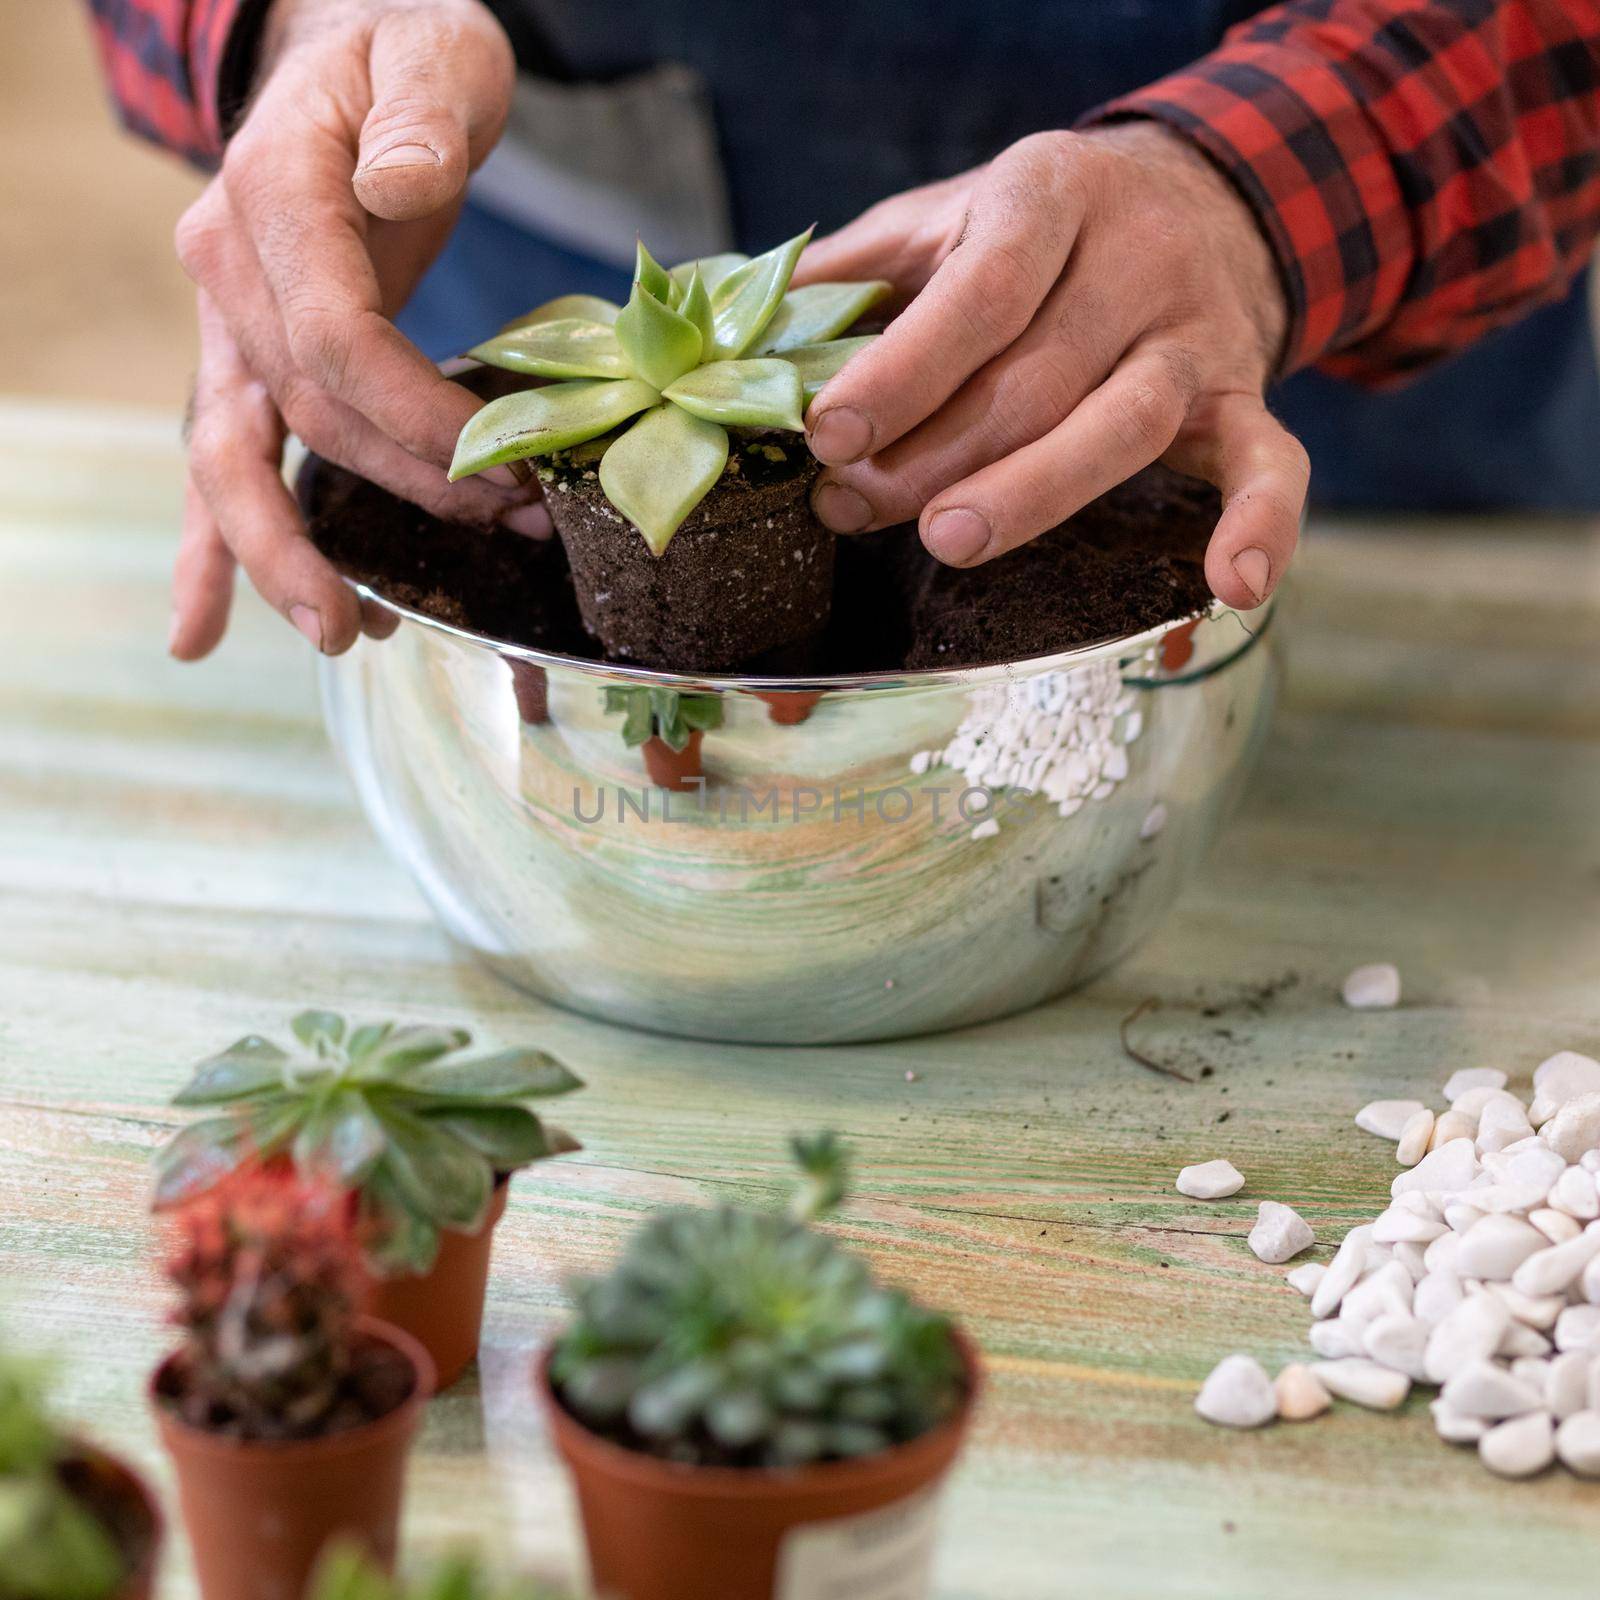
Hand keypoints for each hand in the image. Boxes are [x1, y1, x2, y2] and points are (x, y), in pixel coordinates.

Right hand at [171, 0, 547, 661]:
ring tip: (345, 633)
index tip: (511, 472)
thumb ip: (417, 120)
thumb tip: (400, 187)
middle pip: (304, 417)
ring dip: (286, 556)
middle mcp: (230, 273)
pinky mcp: (251, 361)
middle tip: (492, 540)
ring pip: (234, 461)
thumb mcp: (433, 57)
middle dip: (402, 493)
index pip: (338, 342)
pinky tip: (200, 632)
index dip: (420, 421)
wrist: (351, 55)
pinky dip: (212, 548)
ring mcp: (229, 324)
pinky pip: (221, 463)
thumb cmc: (404, 53)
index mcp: (273, 199)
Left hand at [794, 125, 1307, 609]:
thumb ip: (855, 275)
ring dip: (1036, 492)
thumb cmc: (1034, 232)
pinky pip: (1273, 463)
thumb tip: (735, 346)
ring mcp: (1196, 335)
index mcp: (1050, 195)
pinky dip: (1265, 524)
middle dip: (933, 454)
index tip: (827, 434)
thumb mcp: (943, 217)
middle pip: (1034, 376)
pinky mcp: (1244, 398)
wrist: (1191, 197)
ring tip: (951, 541)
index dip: (900, 371)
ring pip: (1123, 426)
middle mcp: (1137, 259)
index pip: (978, 291)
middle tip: (853, 508)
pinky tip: (1232, 590)